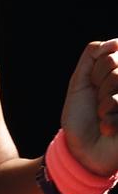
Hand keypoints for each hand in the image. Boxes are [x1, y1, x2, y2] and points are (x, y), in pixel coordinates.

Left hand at [60, 38, 117, 175]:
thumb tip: (115, 42)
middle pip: (115, 67)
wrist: (81, 151)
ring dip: (105, 103)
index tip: (93, 86)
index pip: (113, 52)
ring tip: (104, 116)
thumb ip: (93, 56)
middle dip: (101, 86)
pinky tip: (109, 129)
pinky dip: (110, 119)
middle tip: (99, 104)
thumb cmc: (81, 117)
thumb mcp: (80, 82)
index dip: (98, 70)